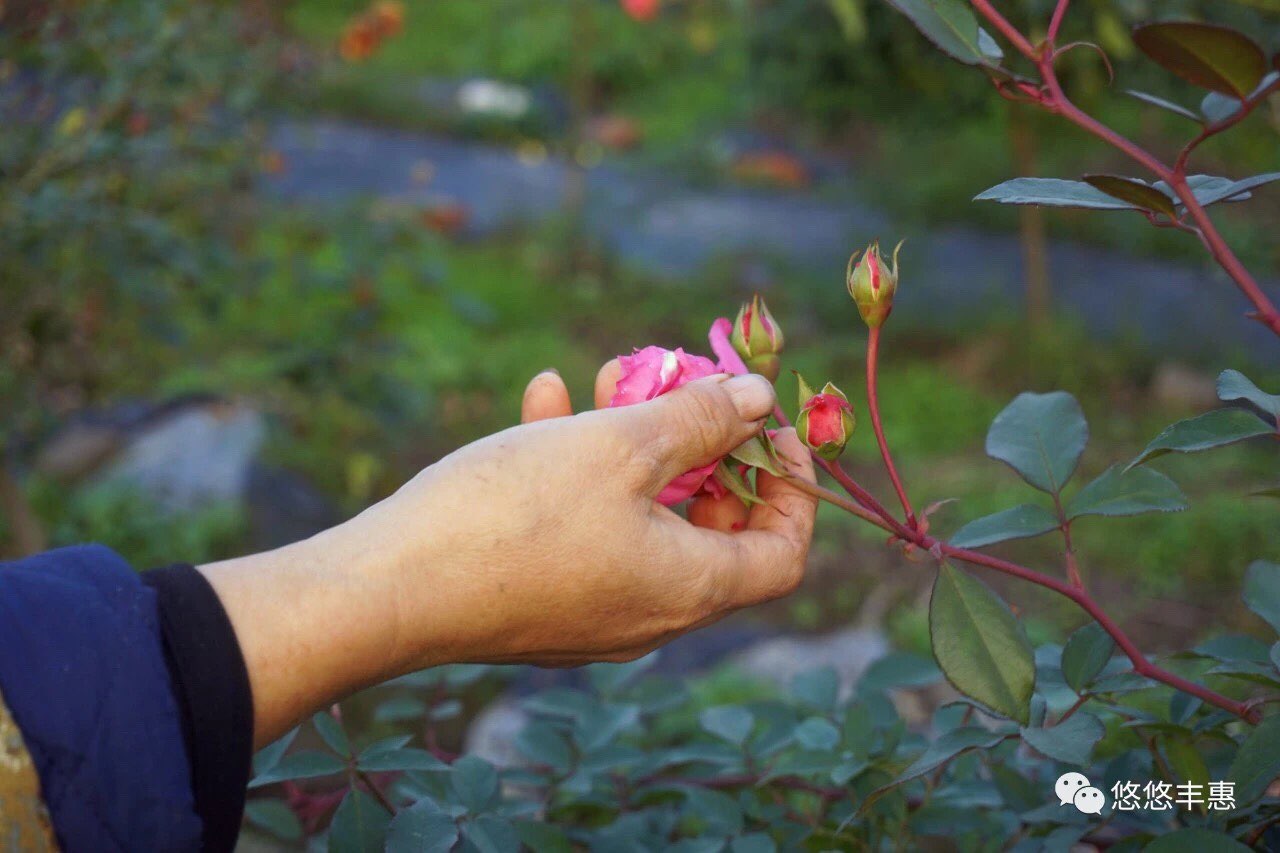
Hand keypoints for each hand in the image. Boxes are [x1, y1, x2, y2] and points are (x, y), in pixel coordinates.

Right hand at [201, 368, 815, 745]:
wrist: (387, 588)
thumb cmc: (514, 515)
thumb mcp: (618, 446)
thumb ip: (699, 418)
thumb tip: (757, 400)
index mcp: (689, 588)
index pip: (782, 551)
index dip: (790, 483)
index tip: (767, 423)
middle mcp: (650, 612)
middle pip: (710, 525)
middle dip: (703, 443)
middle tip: (682, 383)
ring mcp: (592, 610)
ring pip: (641, 515)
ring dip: (637, 441)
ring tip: (610, 373)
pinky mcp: (539, 597)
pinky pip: (584, 526)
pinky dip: (580, 466)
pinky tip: (547, 398)